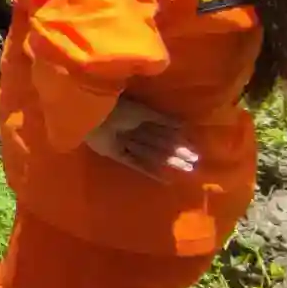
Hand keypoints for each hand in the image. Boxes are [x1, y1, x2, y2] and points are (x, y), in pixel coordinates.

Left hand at [84, 98, 198, 181]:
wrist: (92, 115)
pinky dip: (150, 171)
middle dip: (175, 152)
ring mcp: (123, 142)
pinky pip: (135, 164)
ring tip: (185, 170)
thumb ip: (162, 119)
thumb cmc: (116, 108)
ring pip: (150, 154)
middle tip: (194, 163)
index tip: (192, 146)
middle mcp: (131, 129)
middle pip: (157, 143)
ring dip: (167, 162)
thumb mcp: (143, 112)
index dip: (176, 137)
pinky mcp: (114, 154)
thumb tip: (183, 125)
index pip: (161, 128)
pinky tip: (165, 179)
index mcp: (136, 115)